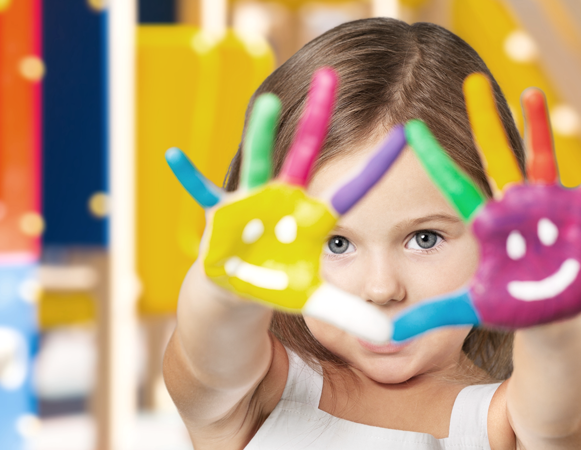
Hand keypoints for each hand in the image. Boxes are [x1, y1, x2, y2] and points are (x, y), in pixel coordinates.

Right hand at [166, 68, 405, 342]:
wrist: (237, 287)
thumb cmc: (278, 283)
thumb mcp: (316, 300)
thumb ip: (350, 313)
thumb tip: (390, 337)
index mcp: (311, 216)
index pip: (351, 191)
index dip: (376, 169)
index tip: (407, 134)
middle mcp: (284, 199)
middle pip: (304, 154)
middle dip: (317, 118)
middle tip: (332, 75)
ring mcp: (252, 203)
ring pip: (257, 163)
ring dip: (261, 134)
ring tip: (267, 105)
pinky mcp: (221, 215)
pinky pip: (201, 194)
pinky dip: (188, 177)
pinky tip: (173, 155)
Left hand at [393, 73, 580, 340]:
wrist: (545, 314)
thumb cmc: (506, 305)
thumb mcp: (467, 307)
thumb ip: (427, 315)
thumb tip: (383, 336)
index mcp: (485, 223)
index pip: (453, 186)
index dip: (435, 159)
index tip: (409, 130)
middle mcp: (512, 206)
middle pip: (494, 157)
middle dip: (483, 121)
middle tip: (470, 83)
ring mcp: (544, 207)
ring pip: (538, 160)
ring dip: (537, 128)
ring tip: (530, 93)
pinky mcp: (574, 215)